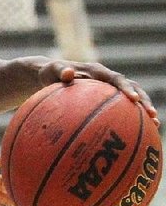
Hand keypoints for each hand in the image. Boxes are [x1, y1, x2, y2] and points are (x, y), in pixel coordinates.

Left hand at [39, 62, 158, 125]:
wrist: (50, 74)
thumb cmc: (49, 73)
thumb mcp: (51, 71)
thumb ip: (60, 72)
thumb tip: (67, 73)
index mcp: (97, 71)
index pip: (116, 79)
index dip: (127, 88)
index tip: (135, 100)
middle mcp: (107, 78)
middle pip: (133, 88)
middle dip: (144, 101)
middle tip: (152, 116)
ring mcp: (108, 88)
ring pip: (132, 98)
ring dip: (144, 110)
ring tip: (155, 126)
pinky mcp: (106, 98)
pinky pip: (121, 107)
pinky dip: (130, 118)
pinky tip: (137, 135)